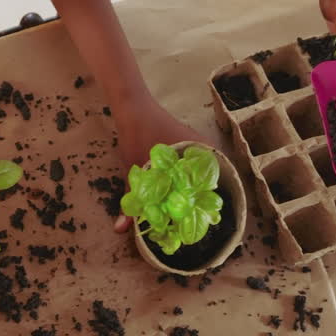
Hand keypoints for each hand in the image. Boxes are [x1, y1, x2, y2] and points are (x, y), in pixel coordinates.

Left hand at [111, 95, 216, 232]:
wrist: (132, 105)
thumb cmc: (137, 134)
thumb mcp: (135, 170)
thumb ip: (132, 200)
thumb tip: (121, 229)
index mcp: (200, 153)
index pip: (215, 184)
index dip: (209, 206)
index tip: (204, 224)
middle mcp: (204, 150)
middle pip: (210, 183)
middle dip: (202, 203)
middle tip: (196, 223)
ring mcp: (196, 146)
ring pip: (201, 175)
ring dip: (195, 192)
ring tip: (189, 213)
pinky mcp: (187, 144)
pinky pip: (193, 168)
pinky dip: (188, 181)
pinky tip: (179, 195)